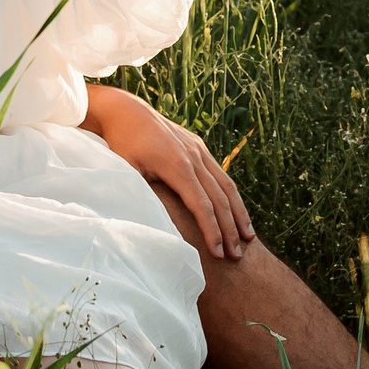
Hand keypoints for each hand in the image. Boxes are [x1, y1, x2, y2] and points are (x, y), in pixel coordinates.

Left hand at [81, 85, 252, 259]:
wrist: (126, 112)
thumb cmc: (121, 145)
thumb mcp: (126, 172)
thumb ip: (142, 196)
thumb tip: (152, 228)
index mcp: (177, 166)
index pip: (202, 205)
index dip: (212, 231)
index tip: (218, 254)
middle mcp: (194, 157)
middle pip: (220, 199)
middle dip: (230, 229)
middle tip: (237, 256)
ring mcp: (199, 150)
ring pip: (227, 185)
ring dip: (238, 213)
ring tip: (248, 237)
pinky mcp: (199, 147)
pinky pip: (220, 175)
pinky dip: (231, 196)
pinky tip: (236, 211)